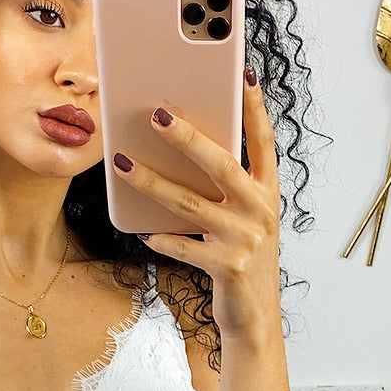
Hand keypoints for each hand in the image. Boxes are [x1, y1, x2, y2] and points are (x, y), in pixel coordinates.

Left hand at [112, 68, 281, 335]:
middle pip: (221, 164)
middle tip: (157, 113)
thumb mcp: (242, 220)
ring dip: (153, 182)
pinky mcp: (228, 267)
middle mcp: (261, 212)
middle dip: (187, 137)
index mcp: (267, 193)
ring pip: (190, 203)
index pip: (263, 142)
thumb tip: (180, 148)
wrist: (254, 318)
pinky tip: (143, 231)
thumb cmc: (241, 260)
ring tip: (123, 163)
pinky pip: (186, 246)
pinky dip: (163, 238)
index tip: (243, 72)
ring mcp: (246, 240)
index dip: (255, 108)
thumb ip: (224, 188)